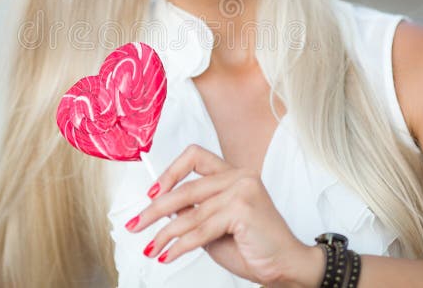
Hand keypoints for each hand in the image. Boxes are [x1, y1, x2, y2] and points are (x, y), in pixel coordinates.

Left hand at [124, 144, 322, 285]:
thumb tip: (160, 208)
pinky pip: (200, 229)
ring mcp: (242, 190)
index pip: (195, 156)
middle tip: (137, 224)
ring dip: (164, 234)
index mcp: (234, 174)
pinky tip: (169, 254)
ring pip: (189, 212)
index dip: (170, 172)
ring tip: (152, 247)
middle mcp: (239, 176)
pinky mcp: (243, 209)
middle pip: (186, 188)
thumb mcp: (215, 226)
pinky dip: (180, 246)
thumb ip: (194, 213)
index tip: (152, 192)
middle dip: (154, 209)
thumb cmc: (253, 247)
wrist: (286, 267)